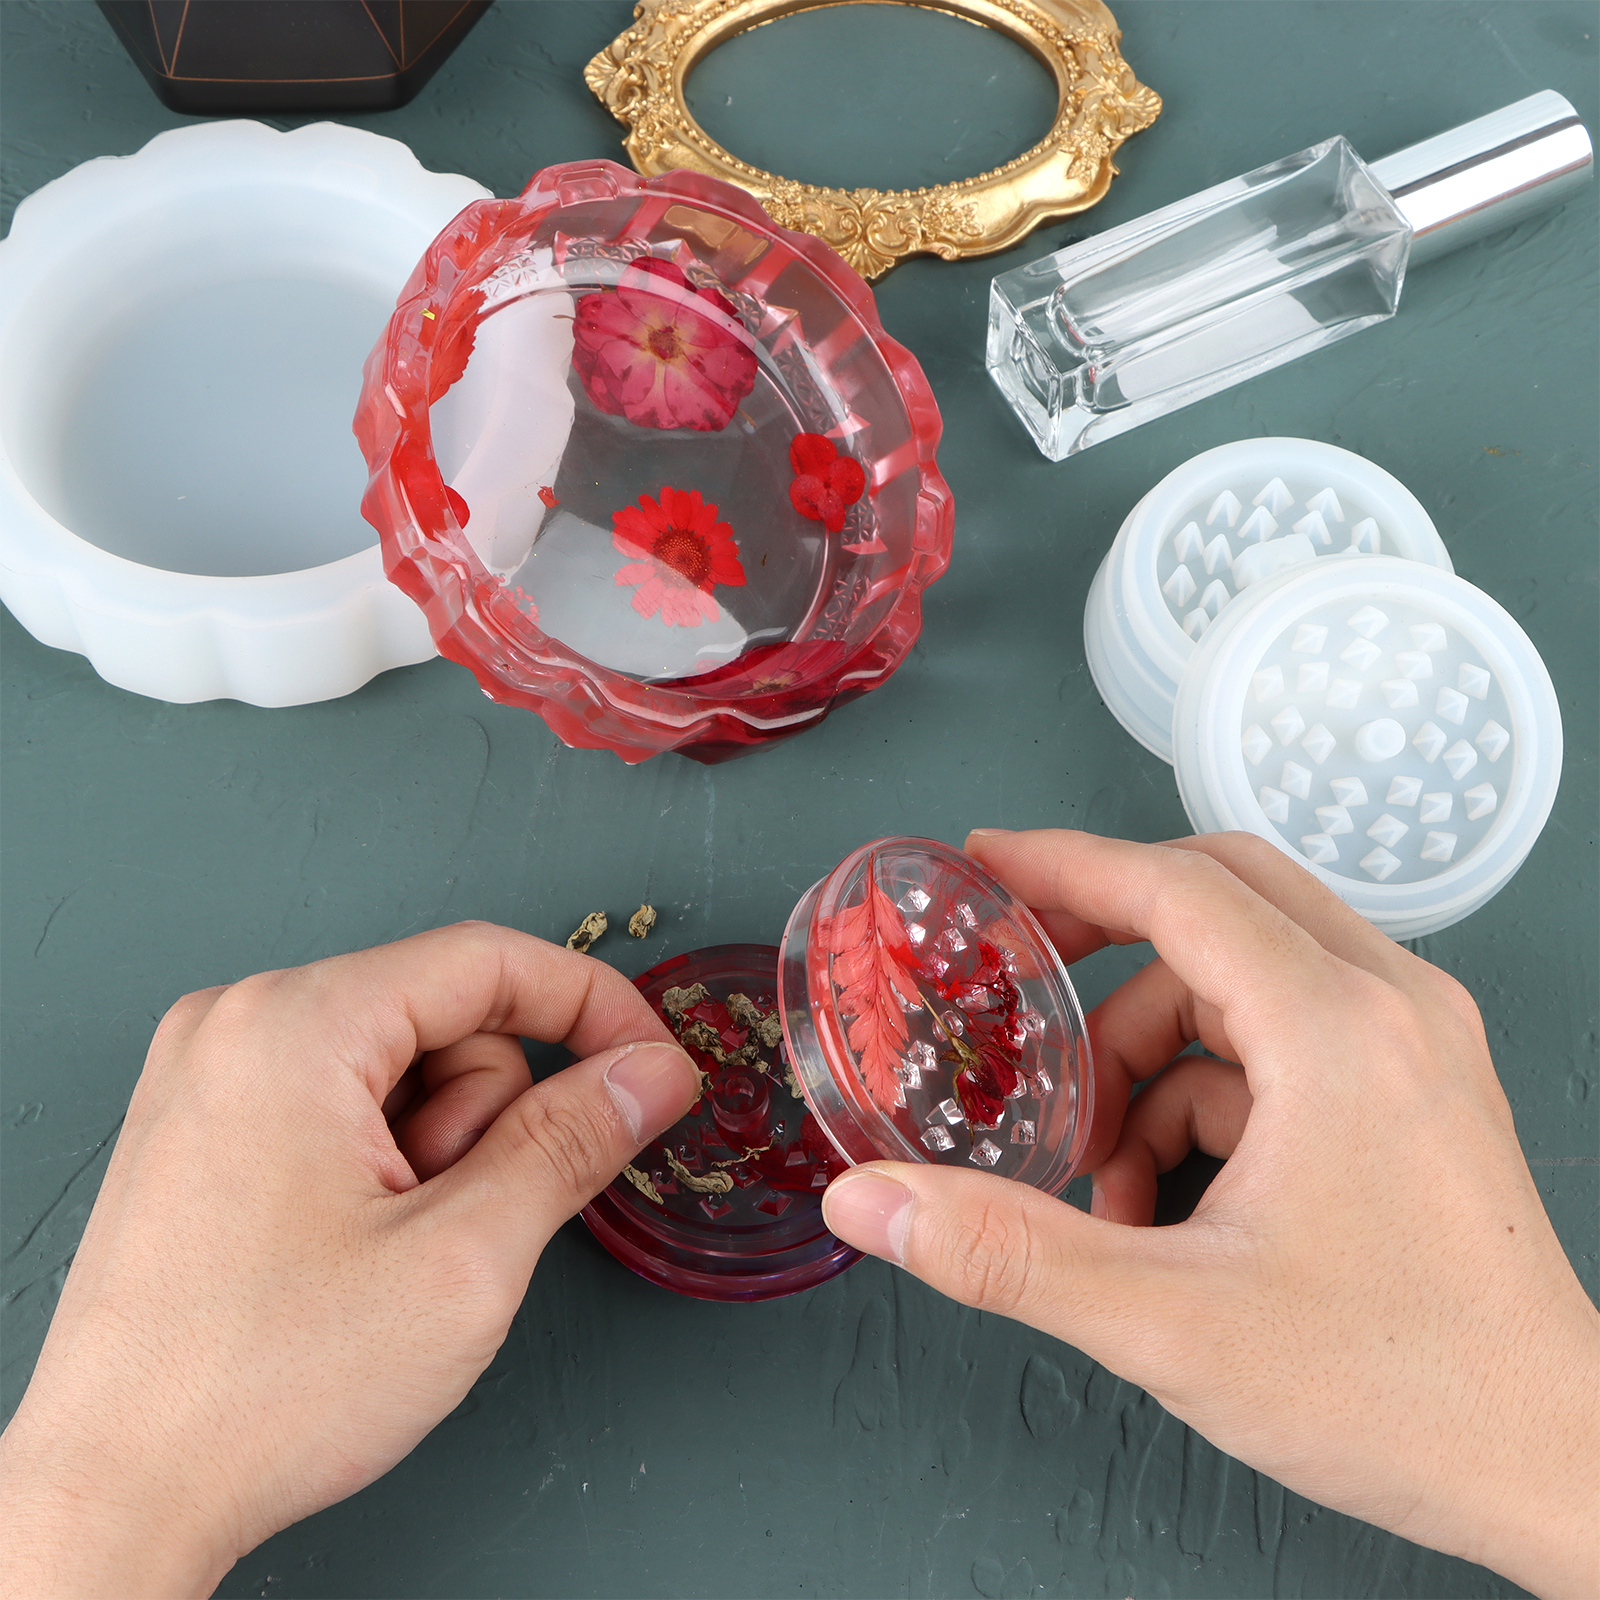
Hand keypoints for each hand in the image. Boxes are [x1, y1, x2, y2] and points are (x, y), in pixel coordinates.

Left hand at [0, 923, 697, 1598]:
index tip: (655, 1068)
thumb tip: (651, 1071)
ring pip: (400, 1069)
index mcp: (293, 1024)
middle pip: (444, 1019)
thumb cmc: (258, 1390)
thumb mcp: (463, 1258)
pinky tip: (353, 1251)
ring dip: (436, 1154)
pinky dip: (386, 1167)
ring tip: (391, 1252)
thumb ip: (572, 1140)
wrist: (115, 1501)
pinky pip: (345, 1105)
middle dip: (485, 1120)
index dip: (594, 1008)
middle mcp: (239, 1024)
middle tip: (454, 1225)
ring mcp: (212, 1075)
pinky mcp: (207, 1127)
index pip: (486, 960)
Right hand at [822, 830, 1598, 1599]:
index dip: (1064, 865)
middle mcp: (1389, 1005)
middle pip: (1219, 894)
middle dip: (1105, 928)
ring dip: (1149, 1048)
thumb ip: (1006, 1251)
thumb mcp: (1170, 1322)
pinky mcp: (1415, 1091)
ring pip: (1244, 975)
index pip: (1176, 888)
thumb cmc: (1401, 1389)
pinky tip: (1162, 1196)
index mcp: (1337, 1027)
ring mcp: (1413, 1044)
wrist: (1558, 1468)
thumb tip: (870, 1201)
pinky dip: (1203, 1093)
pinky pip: (1281, 1040)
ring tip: (1097, 1169)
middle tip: (1019, 966)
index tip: (981, 864)